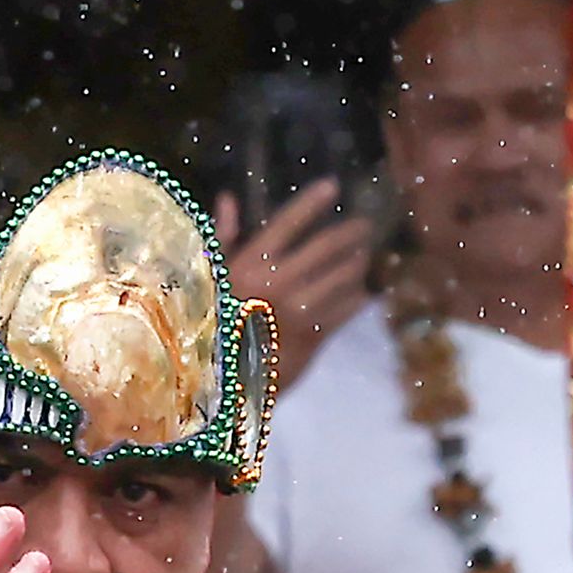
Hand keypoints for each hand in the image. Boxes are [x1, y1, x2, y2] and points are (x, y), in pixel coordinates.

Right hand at [217, 182, 374, 369]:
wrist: (224, 386)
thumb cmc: (211, 327)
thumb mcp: (208, 281)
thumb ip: (221, 240)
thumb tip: (227, 199)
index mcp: (249, 267)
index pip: (288, 223)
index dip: (312, 201)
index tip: (332, 186)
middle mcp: (279, 283)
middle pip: (330, 245)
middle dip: (352, 231)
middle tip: (363, 225)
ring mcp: (301, 310)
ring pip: (347, 274)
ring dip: (358, 261)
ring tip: (362, 257)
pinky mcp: (317, 335)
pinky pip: (350, 306)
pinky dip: (358, 295)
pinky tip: (358, 290)